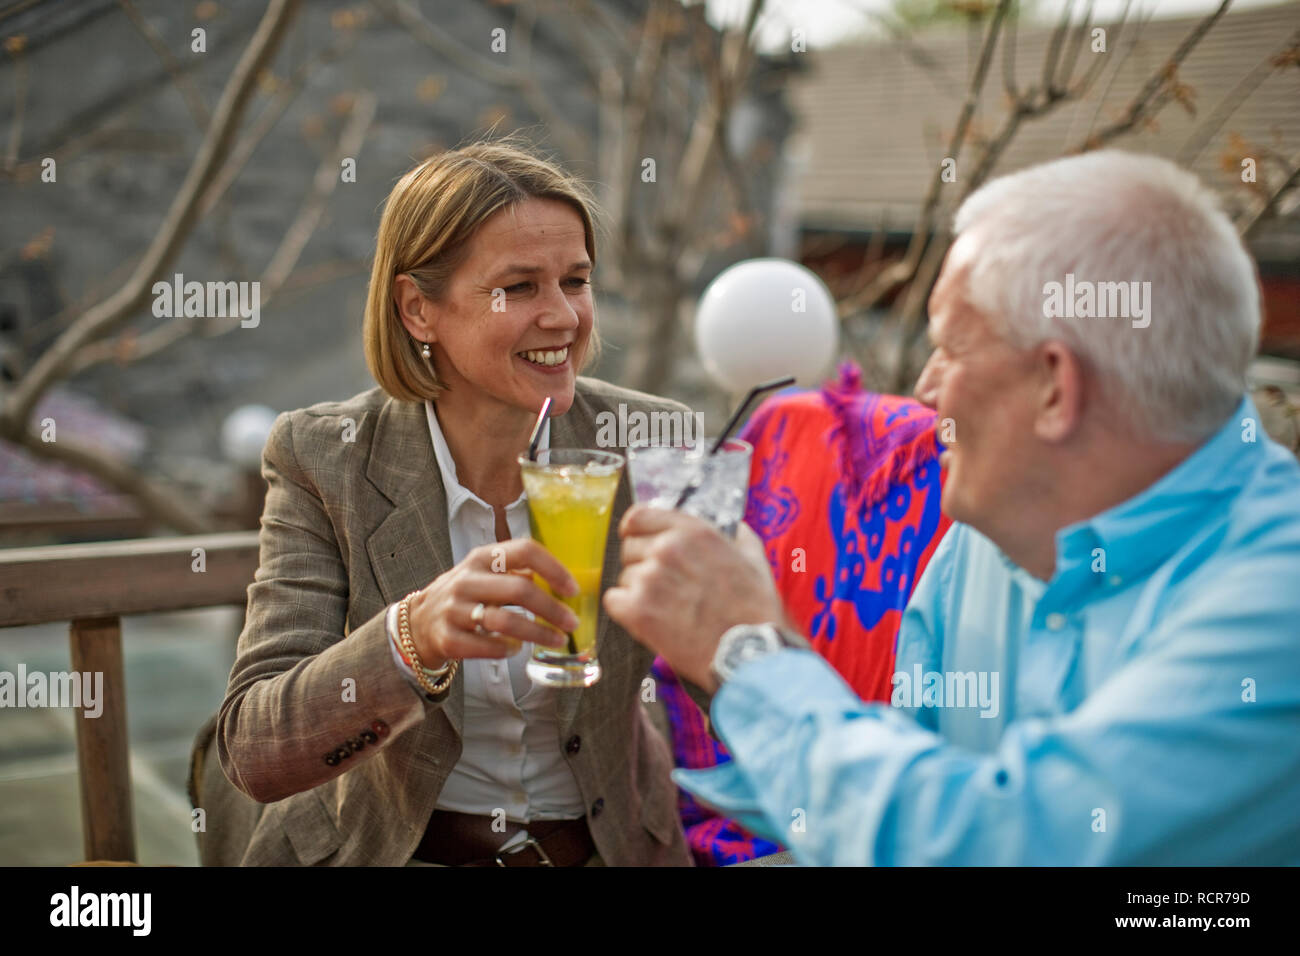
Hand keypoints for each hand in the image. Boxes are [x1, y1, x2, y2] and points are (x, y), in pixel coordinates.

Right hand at [407, 538, 578, 667]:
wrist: (418, 623)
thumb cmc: (465, 596)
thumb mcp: (485, 573)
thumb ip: (517, 572)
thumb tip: (561, 582)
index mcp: (482, 558)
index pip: (524, 551)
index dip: (554, 569)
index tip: (572, 589)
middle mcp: (467, 580)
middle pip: (519, 590)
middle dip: (552, 609)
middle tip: (571, 624)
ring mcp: (454, 610)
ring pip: (505, 621)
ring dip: (538, 633)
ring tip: (557, 641)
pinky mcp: (448, 639)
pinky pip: (487, 646)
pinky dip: (507, 649)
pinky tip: (516, 649)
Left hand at [603, 506, 785, 693]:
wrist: (749, 652)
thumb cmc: (755, 610)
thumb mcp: (755, 560)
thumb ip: (740, 538)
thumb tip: (737, 528)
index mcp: (692, 532)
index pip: (639, 516)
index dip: (634, 529)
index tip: (635, 539)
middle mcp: (667, 549)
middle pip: (629, 548)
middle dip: (642, 565)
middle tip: (665, 588)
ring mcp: (650, 578)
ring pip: (625, 577)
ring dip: (640, 592)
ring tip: (669, 610)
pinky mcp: (637, 610)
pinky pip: (614, 601)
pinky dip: (627, 611)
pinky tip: (652, 621)